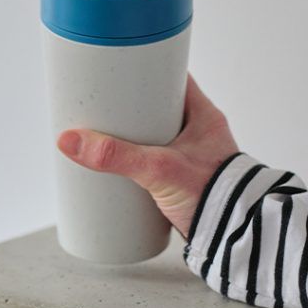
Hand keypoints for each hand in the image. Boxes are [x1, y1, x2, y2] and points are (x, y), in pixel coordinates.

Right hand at [56, 74, 238, 237]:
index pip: (174, 78)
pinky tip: (125, 166)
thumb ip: (116, 156)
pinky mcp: (185, 181)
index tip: (121, 68)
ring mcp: (193, 157)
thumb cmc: (216, 196)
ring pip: (158, 135)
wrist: (235, 238)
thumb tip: (72, 141)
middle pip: (160, 107)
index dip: (147, 70)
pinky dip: (142, 160)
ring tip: (106, 134)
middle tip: (104, 104)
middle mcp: (200, 133)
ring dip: (136, 136)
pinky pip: (158, 161)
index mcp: (203, 115)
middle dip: (132, 107)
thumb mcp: (159, 169)